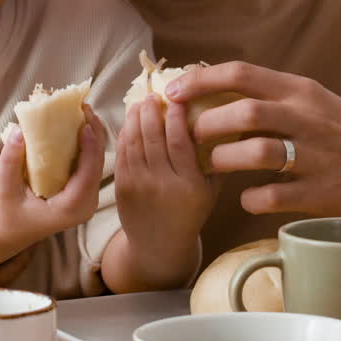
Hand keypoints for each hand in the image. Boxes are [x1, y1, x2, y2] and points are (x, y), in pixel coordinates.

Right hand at [0, 106, 106, 249]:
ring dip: (94, 137)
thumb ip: (9, 161)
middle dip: (95, 135)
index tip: (85, 124)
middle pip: (98, 166)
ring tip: (85, 112)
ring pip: (98, 164)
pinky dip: (89, 145)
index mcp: (70, 208)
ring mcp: (87, 200)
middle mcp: (85, 206)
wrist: (11, 232)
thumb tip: (18, 130)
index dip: (90, 148)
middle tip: (85, 108)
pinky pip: (91, 166)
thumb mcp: (3, 189)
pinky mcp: (84, 193)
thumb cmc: (7, 213)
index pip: (88, 174)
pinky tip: (82, 126)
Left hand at [115, 94, 215, 264]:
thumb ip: (214, 159)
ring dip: (135, 118)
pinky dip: (124, 133)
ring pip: (134, 142)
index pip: (181, 142)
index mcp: (189, 185)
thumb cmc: (190, 213)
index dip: (177, 117)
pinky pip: (122, 153)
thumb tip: (218, 120)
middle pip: (154, 138)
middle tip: (154, 95)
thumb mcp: (210, 190)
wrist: (159, 245)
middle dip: (152, 111)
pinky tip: (130, 121)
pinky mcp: (121, 187)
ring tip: (140, 103)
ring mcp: (139, 185)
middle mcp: (163, 184)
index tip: (178, 98)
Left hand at [164, 62, 340, 217]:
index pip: (242, 74)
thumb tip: (212, 93)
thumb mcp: (314, 102)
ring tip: (213, 166)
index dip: (200, 81)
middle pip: (244, 112)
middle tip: (190, 137)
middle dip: (206, 124)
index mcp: (301, 91)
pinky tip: (247, 198)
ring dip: (223, 160)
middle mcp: (307, 118)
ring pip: (255, 152)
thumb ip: (271, 96)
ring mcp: (316, 156)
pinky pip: (272, 195)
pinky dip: (250, 198)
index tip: (172, 93)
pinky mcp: (321, 193)